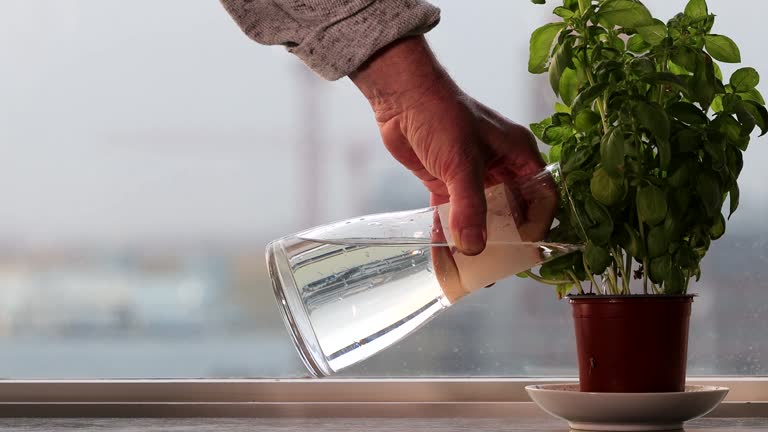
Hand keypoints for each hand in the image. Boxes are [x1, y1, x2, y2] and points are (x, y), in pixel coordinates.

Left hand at [350, 36, 546, 254]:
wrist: (400, 97)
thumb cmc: (441, 115)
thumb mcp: (461, 163)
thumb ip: (469, 207)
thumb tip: (474, 249)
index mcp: (518, 155)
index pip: (542, 196)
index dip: (538, 224)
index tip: (525, 250)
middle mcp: (500, 168)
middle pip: (513, 212)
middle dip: (506, 241)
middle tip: (497, 269)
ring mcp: (473, 177)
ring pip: (481, 217)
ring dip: (476, 241)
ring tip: (470, 271)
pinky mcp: (446, 183)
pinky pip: (453, 214)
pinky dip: (449, 232)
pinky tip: (444, 255)